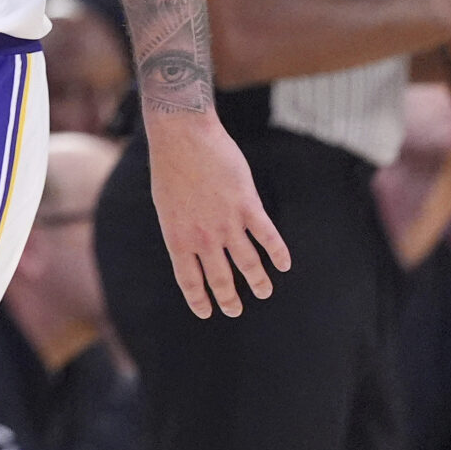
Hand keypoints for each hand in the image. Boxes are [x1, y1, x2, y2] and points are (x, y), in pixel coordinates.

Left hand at [145, 110, 289, 317]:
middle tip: (235, 310)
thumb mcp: (166, 204)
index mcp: (177, 236)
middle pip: (220, 277)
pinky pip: (267, 236)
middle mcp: (202, 236)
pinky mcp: (247, 205)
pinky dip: (278, 252)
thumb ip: (181, 227)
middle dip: (229, 298)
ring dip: (258, 281)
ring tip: (264, 292)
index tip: (207, 312)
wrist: (182, 137)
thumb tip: (193, 244)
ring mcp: (227, 222)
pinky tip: (284, 264)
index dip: (199, 298)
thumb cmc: (170, 167)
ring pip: (248, 263)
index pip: (189, 278)